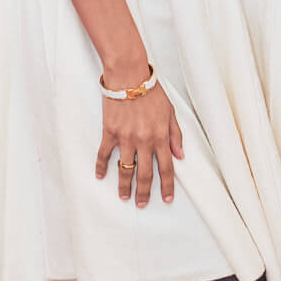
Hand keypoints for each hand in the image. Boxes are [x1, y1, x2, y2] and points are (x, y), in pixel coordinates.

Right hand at [96, 81, 183, 206]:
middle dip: (144, 192)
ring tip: (124, 196)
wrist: (129, 76)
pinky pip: (104, 154)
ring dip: (124, 186)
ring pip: (125, 169)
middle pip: (145, 174)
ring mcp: (125, 138)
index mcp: (160, 136)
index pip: (167, 167)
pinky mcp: (110, 132)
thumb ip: (176, 135)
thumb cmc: (151, 91)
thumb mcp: (170, 112)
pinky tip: (100, 176)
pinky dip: (101, 167)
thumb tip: (180, 155)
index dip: (167, 185)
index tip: (167, 198)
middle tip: (142, 204)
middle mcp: (144, 141)